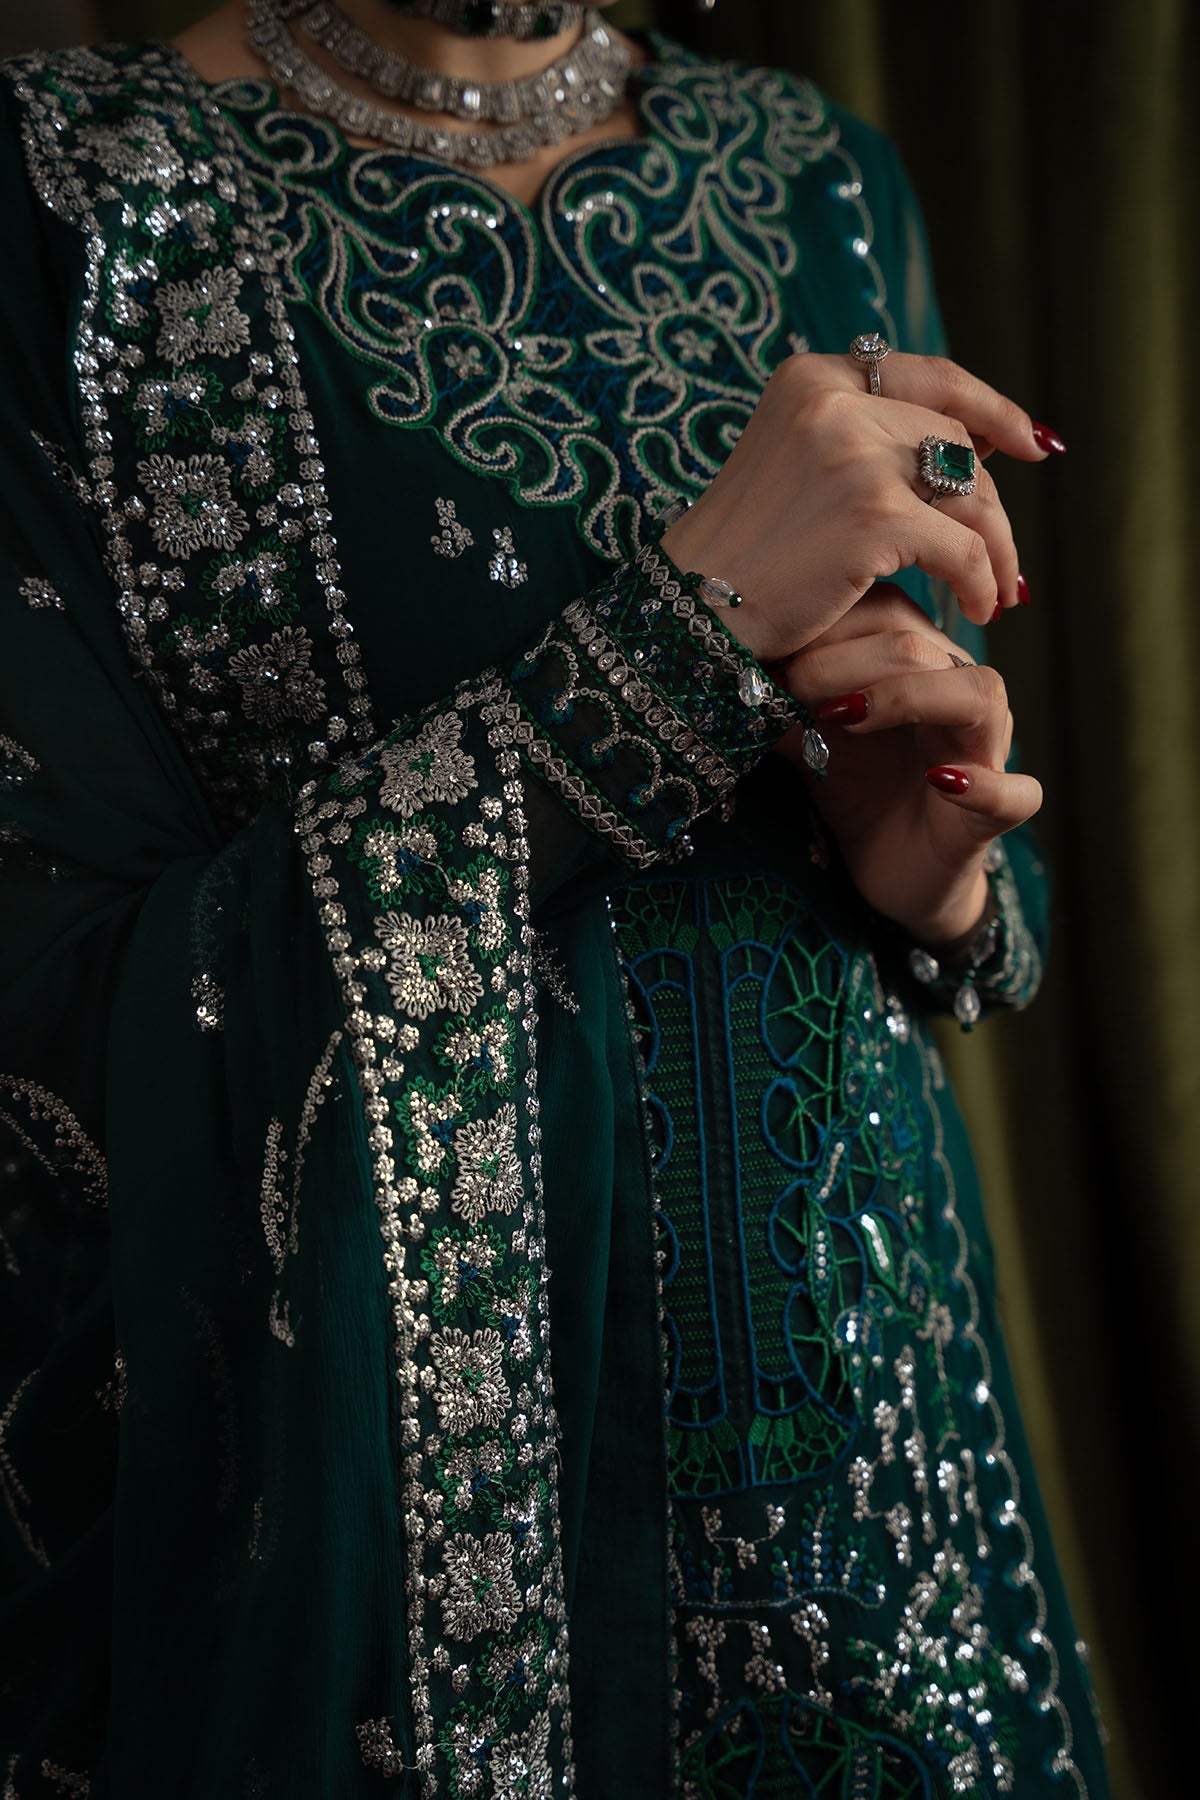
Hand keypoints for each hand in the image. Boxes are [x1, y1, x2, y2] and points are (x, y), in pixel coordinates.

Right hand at [660, 351, 1058, 662]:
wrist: (689, 611)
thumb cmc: (742, 558)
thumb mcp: (795, 468)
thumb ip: (860, 441)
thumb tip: (962, 446)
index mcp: (812, 378)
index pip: (931, 378)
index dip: (992, 409)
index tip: (1032, 443)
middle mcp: (834, 401)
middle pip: (956, 443)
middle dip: (990, 505)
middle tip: (1003, 559)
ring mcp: (855, 455)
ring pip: (971, 493)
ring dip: (996, 547)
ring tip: (999, 591)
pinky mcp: (874, 515)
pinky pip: (962, 547)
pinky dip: (980, 581)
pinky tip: (977, 608)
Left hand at [774, 588, 1042, 947]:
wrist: (893, 871)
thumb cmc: (859, 792)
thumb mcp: (809, 740)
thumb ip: (784, 701)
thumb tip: (731, 662)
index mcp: (920, 667)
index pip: (888, 612)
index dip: (829, 624)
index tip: (774, 650)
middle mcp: (961, 695)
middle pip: (924, 644)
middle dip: (851, 658)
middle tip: (792, 685)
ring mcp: (987, 750)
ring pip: (978, 693)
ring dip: (908, 697)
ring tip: (847, 718)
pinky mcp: (999, 812)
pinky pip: (1015, 791)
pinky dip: (986, 784)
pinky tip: (939, 779)